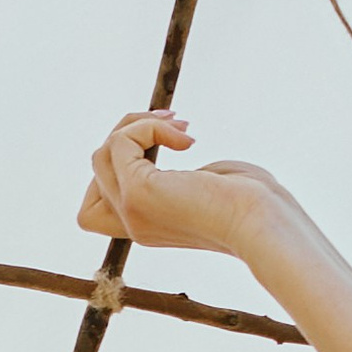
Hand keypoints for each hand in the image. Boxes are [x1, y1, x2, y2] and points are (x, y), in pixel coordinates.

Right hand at [79, 111, 285, 264]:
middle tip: (173, 123)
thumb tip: (167, 133)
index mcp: (146, 227)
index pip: (92, 209)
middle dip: (130, 131)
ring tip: (179, 125)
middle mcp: (132, 225)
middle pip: (98, 168)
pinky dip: (150, 127)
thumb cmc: (249, 202)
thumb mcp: (203, 185)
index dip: (115, 168)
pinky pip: (121, 142)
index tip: (158, 150)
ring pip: (102, 152)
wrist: (260, 223)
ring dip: (139, 124)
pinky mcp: (138, 194)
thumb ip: (175, 172)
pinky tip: (186, 138)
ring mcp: (131, 211)